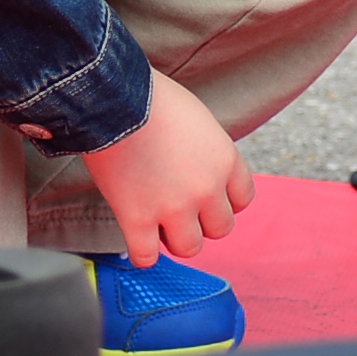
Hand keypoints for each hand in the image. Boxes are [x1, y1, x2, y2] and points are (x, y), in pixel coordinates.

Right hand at [81, 68, 250, 266]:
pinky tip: (136, 238)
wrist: (114, 98)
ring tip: (157, 223)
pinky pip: (146, 258)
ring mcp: (173, 207)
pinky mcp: (137, 219)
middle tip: (178, 207)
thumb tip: (199, 169)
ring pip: (189, 248)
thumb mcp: (198, 120)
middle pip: (220, 229)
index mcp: (225, 160)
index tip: (204, 195)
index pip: (243, 199)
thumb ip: (207, 151)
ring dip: (174, 239)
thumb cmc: (152, 99)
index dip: (222, 200)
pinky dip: (142, 254)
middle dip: (201, 221)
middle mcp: (206, 189)